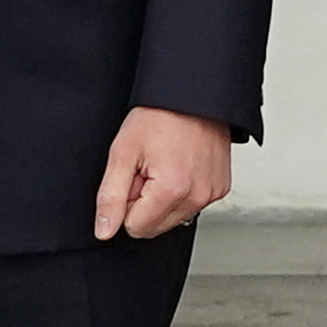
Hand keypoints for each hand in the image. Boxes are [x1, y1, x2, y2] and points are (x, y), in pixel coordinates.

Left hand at [92, 108, 235, 243]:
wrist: (192, 96)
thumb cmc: (159, 116)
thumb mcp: (122, 153)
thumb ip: (110, 198)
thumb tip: (105, 231)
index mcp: (172, 190)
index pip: (135, 227)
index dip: (127, 202)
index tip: (135, 176)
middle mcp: (197, 196)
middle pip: (155, 227)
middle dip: (145, 203)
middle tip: (148, 170)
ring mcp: (212, 193)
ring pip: (173, 218)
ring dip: (163, 197)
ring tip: (165, 165)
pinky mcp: (221, 188)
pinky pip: (192, 206)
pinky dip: (182, 191)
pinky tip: (180, 166)